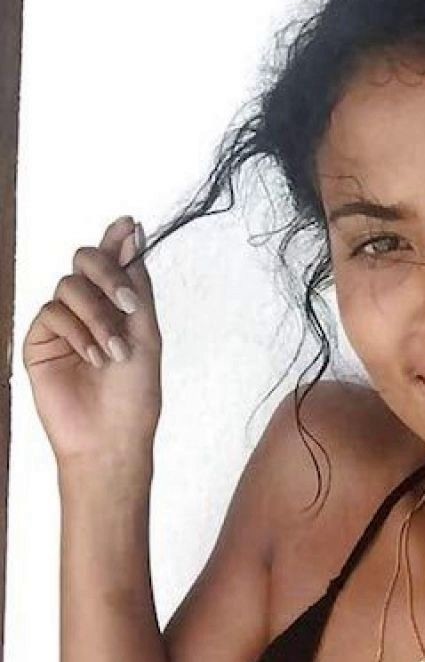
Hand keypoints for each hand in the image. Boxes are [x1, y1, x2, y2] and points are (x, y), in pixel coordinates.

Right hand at [22, 215, 162, 464]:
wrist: (111, 437)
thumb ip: (136, 283)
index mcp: (118, 305)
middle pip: (85, 260)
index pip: (114, 260)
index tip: (128, 224)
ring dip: (97, 316)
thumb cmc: (134, 394)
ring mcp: (63, 323)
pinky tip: (94, 357)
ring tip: (113, 352)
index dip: (117, 239)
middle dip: (107, 274)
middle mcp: (90, 308)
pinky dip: (77, 332)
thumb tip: (133, 231)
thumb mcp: (146, 333)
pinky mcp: (40, 340)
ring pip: (69, 286)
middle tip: (126, 303)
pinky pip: (52, 312)